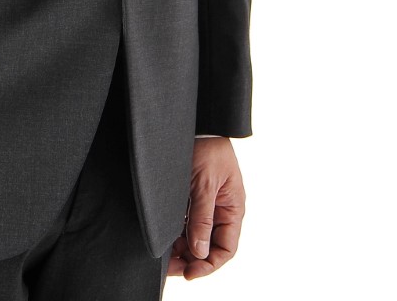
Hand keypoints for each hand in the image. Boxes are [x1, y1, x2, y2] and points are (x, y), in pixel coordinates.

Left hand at [168, 138, 244, 280]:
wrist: (199, 123)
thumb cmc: (208, 148)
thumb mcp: (204, 184)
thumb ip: (202, 217)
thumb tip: (199, 252)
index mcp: (232, 208)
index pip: (225, 248)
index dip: (209, 264)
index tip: (190, 272)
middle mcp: (221, 210)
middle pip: (209, 246)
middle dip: (191, 259)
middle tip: (170, 266)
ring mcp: (206, 204)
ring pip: (195, 236)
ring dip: (181, 247)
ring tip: (164, 255)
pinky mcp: (192, 196)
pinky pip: (186, 222)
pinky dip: (176, 231)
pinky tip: (164, 236)